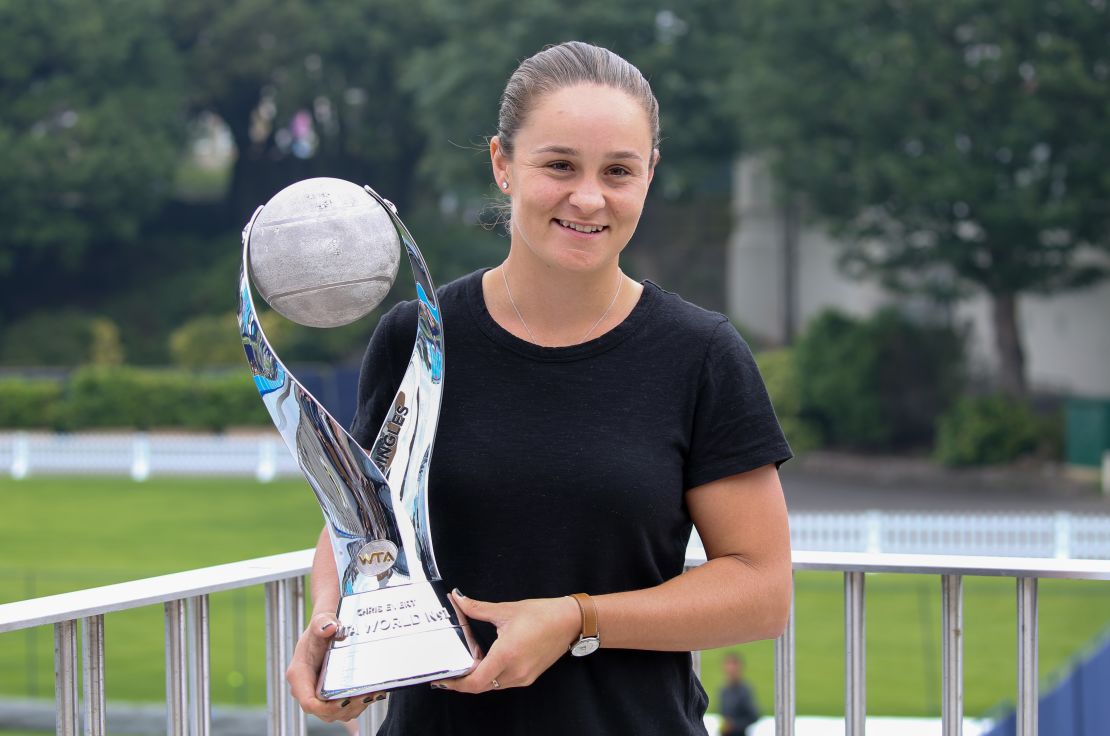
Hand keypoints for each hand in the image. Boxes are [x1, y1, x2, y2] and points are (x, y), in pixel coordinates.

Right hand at [286, 611, 383, 721]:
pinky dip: (357, 705)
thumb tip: (329, 628)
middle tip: (366, 697)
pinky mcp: (328, 694)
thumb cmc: (322, 625)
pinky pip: (341, 708)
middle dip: (346, 709)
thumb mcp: (321, 621)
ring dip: (354, 709)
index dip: (326, 708)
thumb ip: (322, 623)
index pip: (308, 702)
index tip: (345, 700)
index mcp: (299, 675)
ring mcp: (317, 693)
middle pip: (324, 712)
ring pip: (335, 713)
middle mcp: (306, 688)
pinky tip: (371, 694)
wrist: (328, 627)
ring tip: (372, 695)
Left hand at [432, 591, 581, 693]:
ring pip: (492, 685)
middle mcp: (514, 671)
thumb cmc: (542, 614)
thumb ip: (478, 608)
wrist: (570, 622)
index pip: (474, 682)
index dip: (456, 684)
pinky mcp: (529, 676)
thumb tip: (458, 598)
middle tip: (452, 669)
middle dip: (464, 680)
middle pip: (481, 686)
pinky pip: (504, 682)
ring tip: (471, 660)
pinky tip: (489, 659)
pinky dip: (492, 675)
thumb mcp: (506, 610)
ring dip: (479, 677)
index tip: (443, 680)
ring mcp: (523, 676)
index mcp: (506, 655)